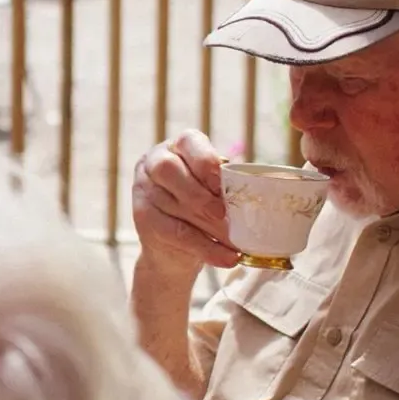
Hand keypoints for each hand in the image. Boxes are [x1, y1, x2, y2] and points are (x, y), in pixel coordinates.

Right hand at [133, 131, 237, 269]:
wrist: (175, 248)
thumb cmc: (203, 209)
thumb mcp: (216, 192)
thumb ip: (226, 187)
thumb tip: (257, 198)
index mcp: (178, 146)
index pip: (188, 142)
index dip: (204, 161)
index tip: (220, 183)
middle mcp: (154, 161)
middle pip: (168, 170)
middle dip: (199, 194)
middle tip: (222, 214)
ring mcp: (143, 188)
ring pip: (173, 204)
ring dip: (208, 226)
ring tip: (235, 243)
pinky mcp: (141, 216)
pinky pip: (174, 232)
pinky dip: (205, 248)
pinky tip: (226, 258)